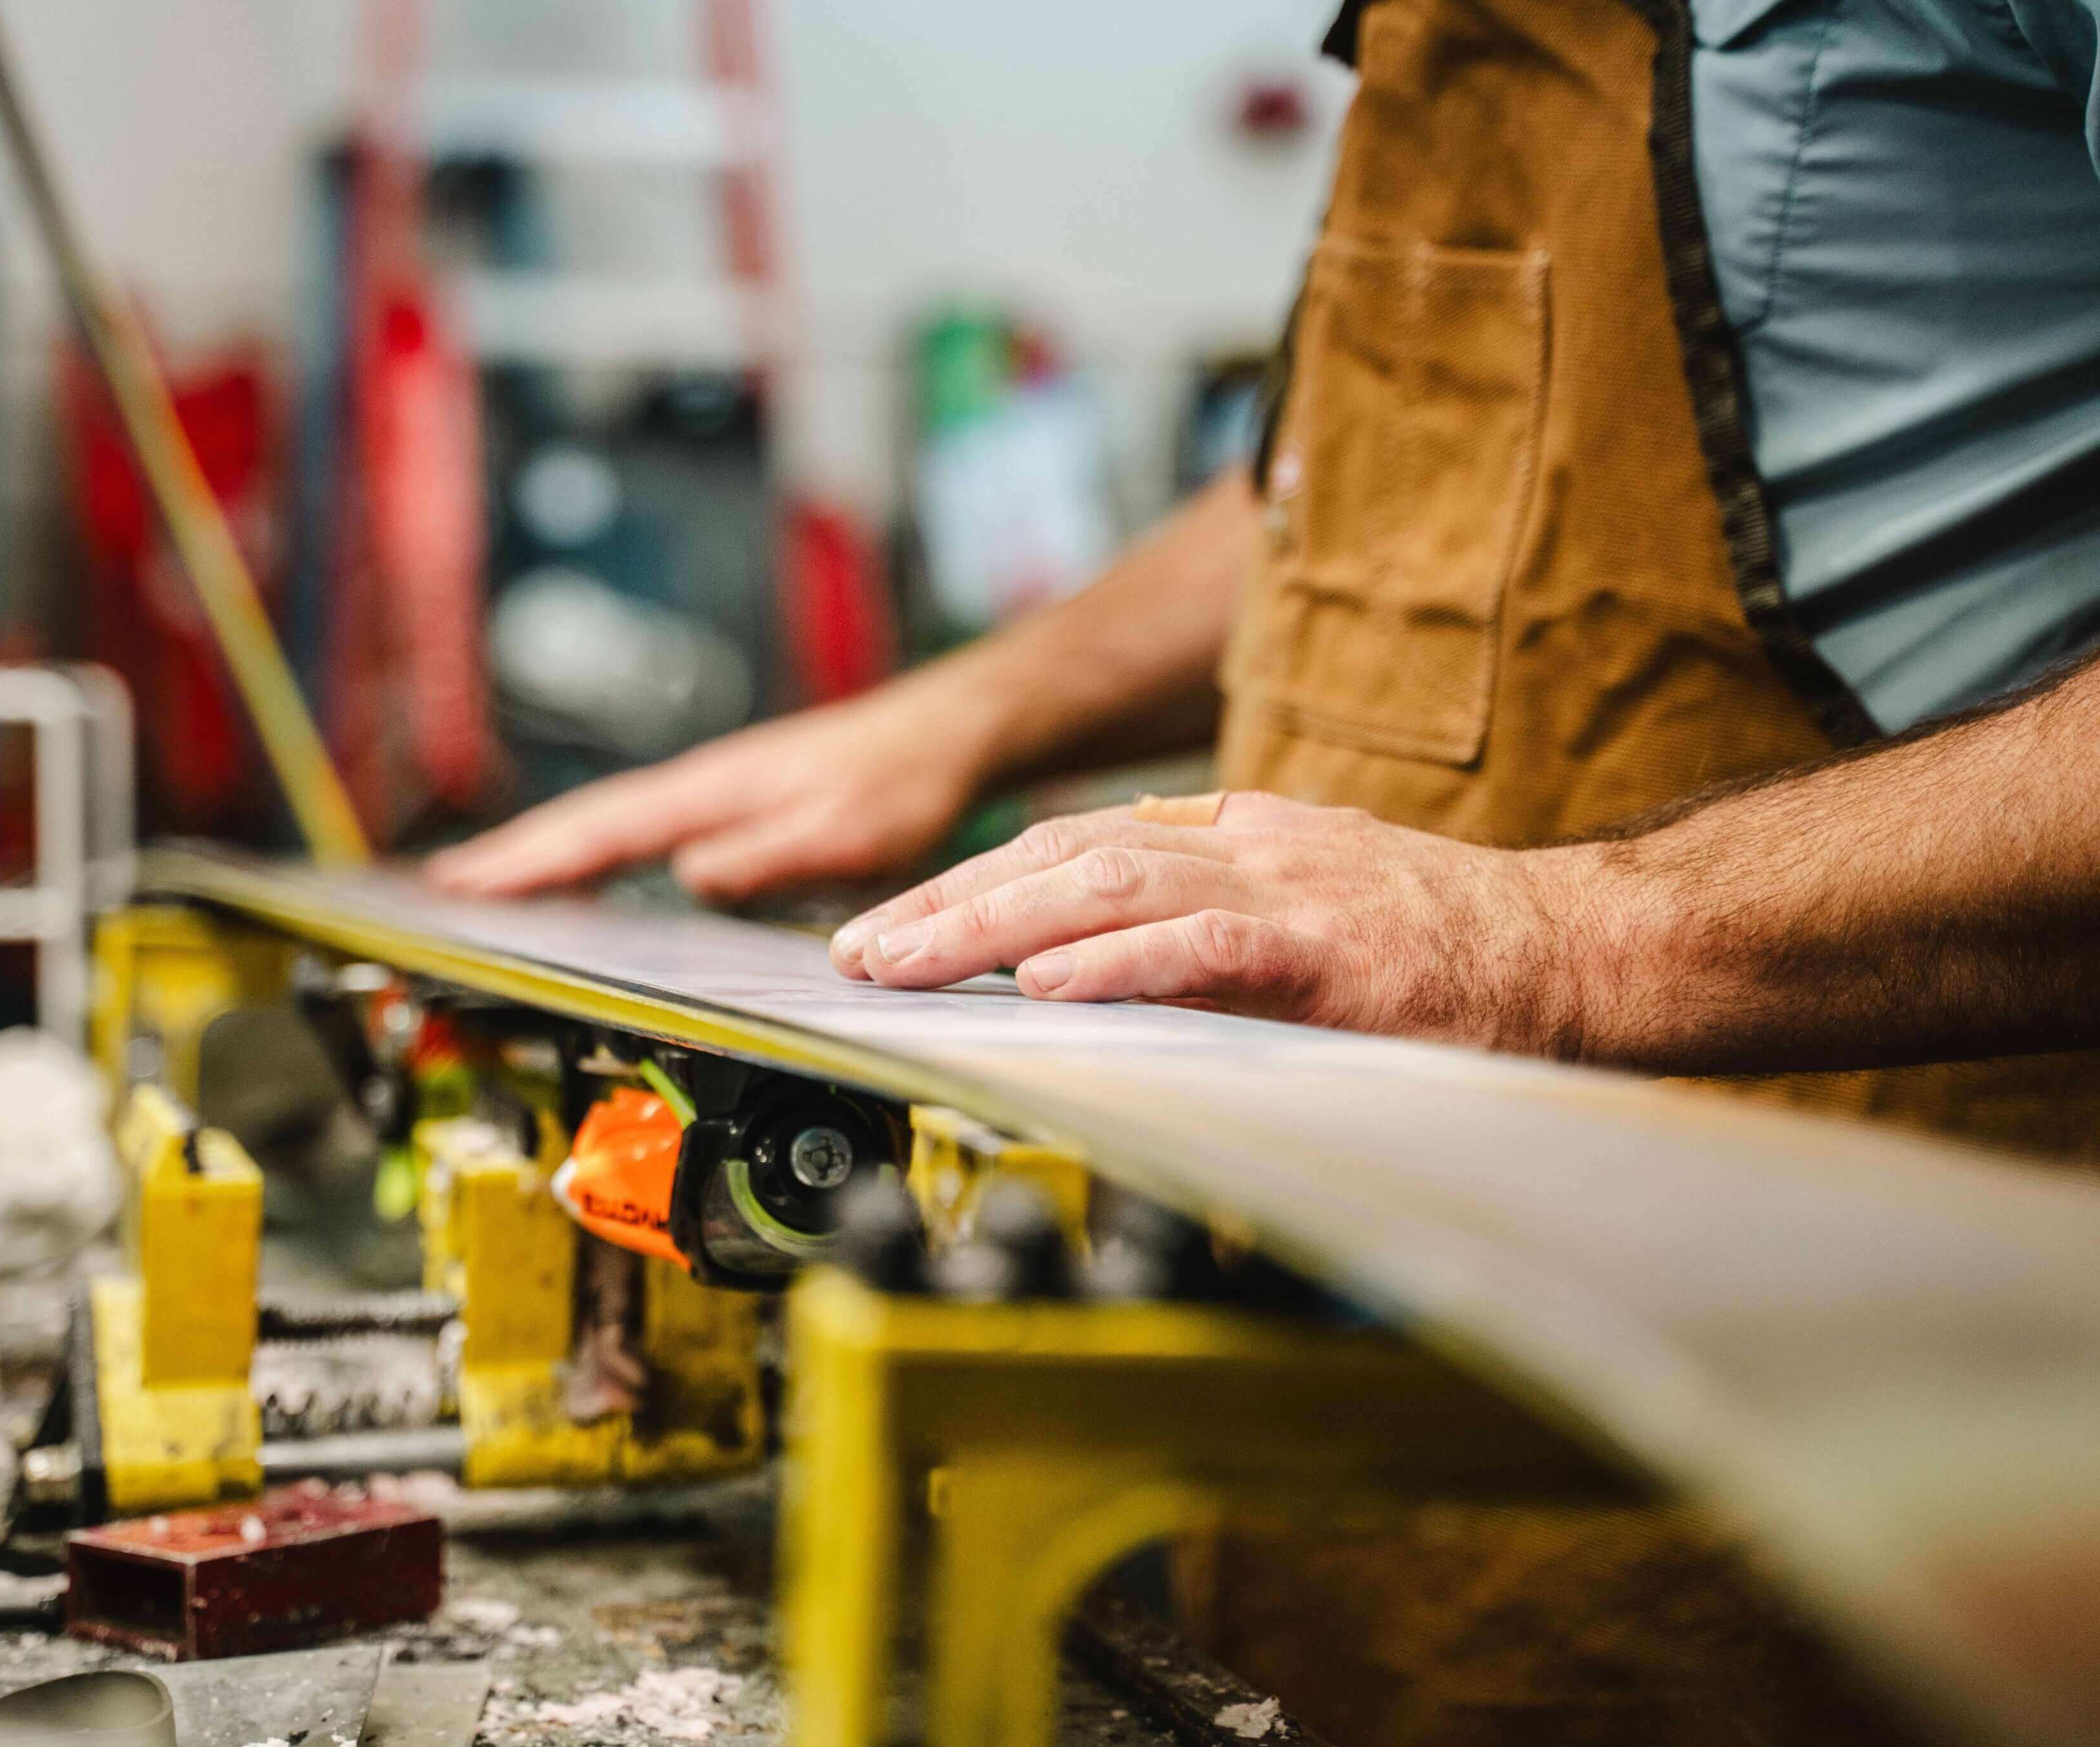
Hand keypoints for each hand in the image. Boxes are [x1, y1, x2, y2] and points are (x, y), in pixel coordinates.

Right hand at [425, 681, 993, 901]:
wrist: (954, 732)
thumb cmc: (905, 779)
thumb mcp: (845, 832)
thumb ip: (766, 855)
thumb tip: (688, 875)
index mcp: (712, 792)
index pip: (599, 831)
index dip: (528, 862)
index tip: (461, 886)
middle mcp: (703, 787)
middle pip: (585, 823)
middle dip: (511, 856)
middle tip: (440, 889)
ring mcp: (718, 792)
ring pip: (610, 825)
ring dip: (547, 853)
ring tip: (488, 884)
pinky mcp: (740, 804)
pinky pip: (644, 831)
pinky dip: (598, 852)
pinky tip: (592, 876)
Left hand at [830, 791, 1612, 1056]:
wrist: (1575, 951)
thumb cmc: (1439, 955)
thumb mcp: (1297, 924)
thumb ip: (1197, 939)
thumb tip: (1085, 975)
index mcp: (1231, 835)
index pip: (1069, 844)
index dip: (967, 880)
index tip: (887, 925)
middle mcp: (1243, 843)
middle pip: (1062, 853)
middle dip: (948, 900)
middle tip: (857, 949)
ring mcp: (1286, 887)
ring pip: (1109, 886)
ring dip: (992, 924)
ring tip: (907, 963)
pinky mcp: (1329, 948)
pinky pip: (1204, 946)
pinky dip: (1118, 963)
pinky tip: (1044, 985)